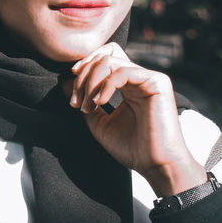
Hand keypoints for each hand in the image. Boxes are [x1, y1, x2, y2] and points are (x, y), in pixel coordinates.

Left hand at [68, 43, 206, 196]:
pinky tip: (100, 102)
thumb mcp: (100, 124)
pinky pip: (123, 72)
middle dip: (83, 76)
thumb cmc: (133, 149)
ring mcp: (149, 78)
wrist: (156, 166)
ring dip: (90, 82)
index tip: (72, 93)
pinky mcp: (157, 83)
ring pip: (110, 61)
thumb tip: (64, 82)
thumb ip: (85, 101)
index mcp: (128, 85)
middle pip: (104, 56)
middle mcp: (139, 78)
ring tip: (86, 106)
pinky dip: (105, 85)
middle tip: (76, 102)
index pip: (104, 60)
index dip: (84, 69)